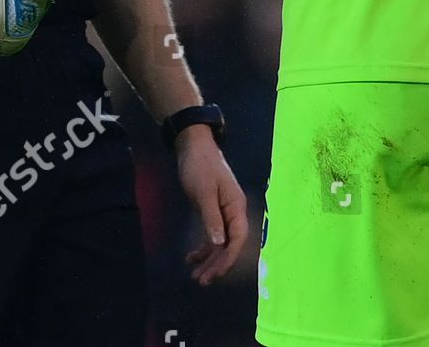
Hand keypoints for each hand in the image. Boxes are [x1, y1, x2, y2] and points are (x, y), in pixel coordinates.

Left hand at [175, 125, 249, 284]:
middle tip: (201, 281)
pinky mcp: (212, 211)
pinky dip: (203, 248)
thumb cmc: (200, 166)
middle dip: (217, 264)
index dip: (229, 258)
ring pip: (220, 243)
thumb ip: (212, 218)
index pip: (238, 238)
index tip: (216, 273)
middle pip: (229, 244)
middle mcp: (233, 211)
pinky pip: (212, 235)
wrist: (193, 146)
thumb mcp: (204, 192)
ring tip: (195, 276)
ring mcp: (223, 212)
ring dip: (209, 260)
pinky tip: (190, 258)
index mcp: (236, 206)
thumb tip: (219, 244)